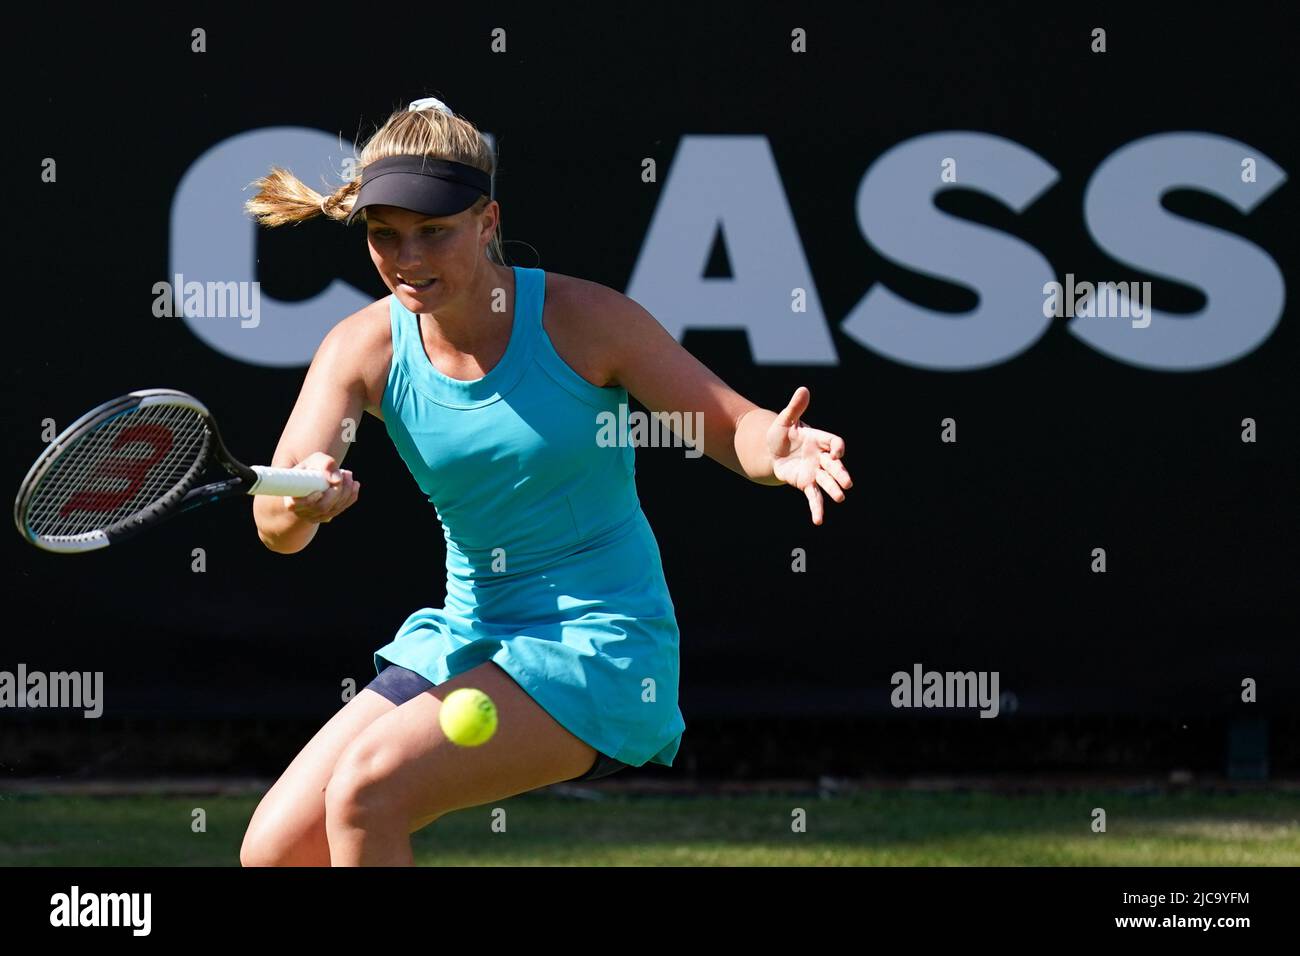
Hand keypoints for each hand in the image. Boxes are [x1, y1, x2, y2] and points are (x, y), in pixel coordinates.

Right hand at [284, 452, 359, 523]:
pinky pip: (341, 509)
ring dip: (346, 491)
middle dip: (337, 490)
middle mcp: (300, 511)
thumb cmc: (312, 468)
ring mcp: (314, 516)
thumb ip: (324, 464)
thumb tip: (337, 479)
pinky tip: (354, 485)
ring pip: (333, 509)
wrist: (314, 477)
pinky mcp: (326, 517)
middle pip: (321, 507)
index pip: (294, 505)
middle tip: (345, 473)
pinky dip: (350, 496)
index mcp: (290, 497)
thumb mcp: (315, 460)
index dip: (308, 501)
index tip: (318, 491)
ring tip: (348, 474)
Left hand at [767, 387, 851, 524]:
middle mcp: (821, 457)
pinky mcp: (806, 483)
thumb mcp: (785, 420)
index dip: (837, 447)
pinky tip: (818, 521)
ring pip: (827, 482)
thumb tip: (803, 389)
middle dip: (840, 473)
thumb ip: (795, 408)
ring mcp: (815, 471)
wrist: (771, 450)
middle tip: (848, 483)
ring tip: (840, 498)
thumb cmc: (781, 433)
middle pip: (835, 465)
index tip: (836, 451)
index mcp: (819, 440)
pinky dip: (816, 509)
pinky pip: (813, 497)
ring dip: (834, 490)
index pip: (834, 442)